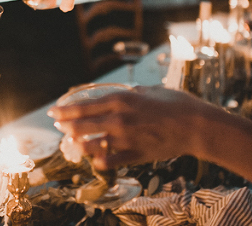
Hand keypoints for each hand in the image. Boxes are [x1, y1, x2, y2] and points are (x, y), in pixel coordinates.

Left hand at [48, 86, 209, 169]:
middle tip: (57, 125)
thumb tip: (125, 92)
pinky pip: (110, 161)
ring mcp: (126, 138)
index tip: (54, 111)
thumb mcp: (151, 90)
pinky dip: (99, 160)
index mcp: (122, 99)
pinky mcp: (136, 155)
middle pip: (81, 124)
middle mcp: (119, 118)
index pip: (84, 106)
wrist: (198, 126)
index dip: (65, 110)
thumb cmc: (178, 103)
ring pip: (91, 144)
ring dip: (78, 144)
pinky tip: (94, 158)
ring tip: (72, 142)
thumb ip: (134, 92)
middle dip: (65, 125)